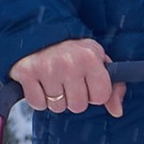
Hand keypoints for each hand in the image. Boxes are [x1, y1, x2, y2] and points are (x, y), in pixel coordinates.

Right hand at [9, 37, 124, 116]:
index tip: (86, 82)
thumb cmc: (71, 51)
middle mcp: (69, 62)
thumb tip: (117, 112)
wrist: (37, 32)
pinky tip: (39, 84)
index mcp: (90, 56)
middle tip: (67, 82)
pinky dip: (38, 99)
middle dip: (73, 98)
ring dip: (55, 100)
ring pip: (57, 107)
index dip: (94, 94)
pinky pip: (37, 104)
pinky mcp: (26, 73)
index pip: (100, 97)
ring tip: (52, 81)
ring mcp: (46, 68)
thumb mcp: (97, 61)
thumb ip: (113, 86)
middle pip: (78, 106)